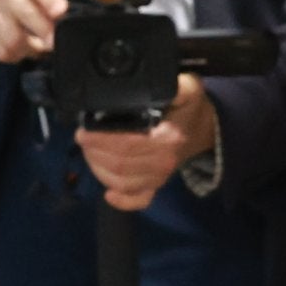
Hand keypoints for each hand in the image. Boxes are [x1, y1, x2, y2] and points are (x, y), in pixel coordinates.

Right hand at [0, 0, 66, 64]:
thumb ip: (57, 1)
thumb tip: (70, 16)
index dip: (50, 1)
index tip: (61, 11)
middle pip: (26, 15)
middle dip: (45, 32)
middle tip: (55, 42)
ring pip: (14, 41)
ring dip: (31, 48)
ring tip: (39, 44)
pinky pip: (4, 53)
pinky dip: (17, 55)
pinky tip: (24, 47)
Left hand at [79, 75, 215, 210]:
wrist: (203, 130)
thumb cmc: (188, 107)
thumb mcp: (187, 88)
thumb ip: (174, 85)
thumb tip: (160, 84)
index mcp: (168, 138)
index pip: (128, 144)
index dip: (101, 140)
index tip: (84, 131)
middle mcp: (164, 161)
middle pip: (120, 164)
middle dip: (94, 152)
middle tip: (82, 137)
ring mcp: (160, 177)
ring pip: (122, 182)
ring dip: (99, 170)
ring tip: (88, 152)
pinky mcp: (157, 186)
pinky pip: (139, 200)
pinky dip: (122, 200)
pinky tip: (109, 194)